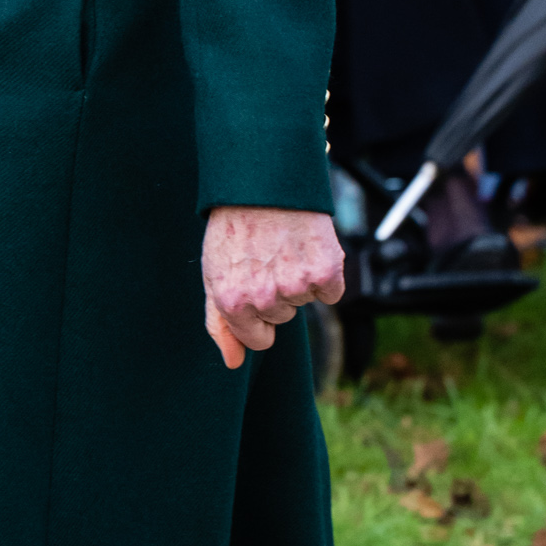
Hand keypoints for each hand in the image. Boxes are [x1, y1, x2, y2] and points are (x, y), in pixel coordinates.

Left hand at [203, 204, 344, 369]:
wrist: (264, 183)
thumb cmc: (235, 227)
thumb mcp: (214, 274)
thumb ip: (220, 323)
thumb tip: (233, 362)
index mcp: (232, 302)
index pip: (259, 340)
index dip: (259, 316)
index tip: (257, 288)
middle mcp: (264, 298)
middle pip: (282, 318)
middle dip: (277, 292)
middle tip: (266, 256)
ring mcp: (295, 286)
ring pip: (305, 302)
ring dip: (299, 278)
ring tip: (283, 246)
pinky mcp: (325, 273)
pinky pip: (332, 292)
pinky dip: (326, 273)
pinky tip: (307, 248)